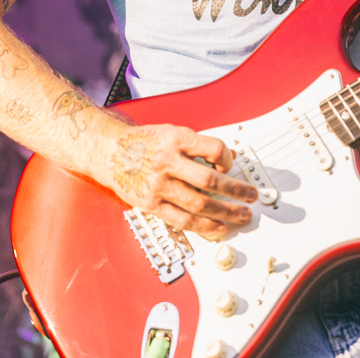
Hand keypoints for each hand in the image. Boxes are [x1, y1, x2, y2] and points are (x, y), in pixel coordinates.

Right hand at [105, 122, 256, 235]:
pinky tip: (218, 227)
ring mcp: (159, 185)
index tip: (231, 166)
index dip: (227, 159)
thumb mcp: (172, 132)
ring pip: (199, 203)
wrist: (109, 152)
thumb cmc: (142, 141)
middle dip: (235, 190)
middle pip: (210, 180)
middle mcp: (168, 162)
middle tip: (250, 196)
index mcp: (176, 139)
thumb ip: (200, 145)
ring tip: (240, 214)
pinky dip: (203, 226)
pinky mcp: (152, 204)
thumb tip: (229, 155)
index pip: (213, 149)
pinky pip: (182, 219)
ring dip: (225, 211)